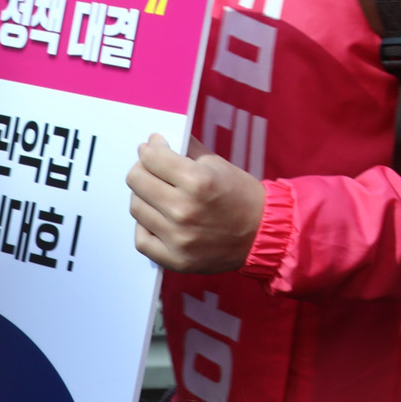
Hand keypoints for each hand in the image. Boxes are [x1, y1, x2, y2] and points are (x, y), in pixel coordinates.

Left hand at [127, 134, 265, 273]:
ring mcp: (178, 237)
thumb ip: (187, 150)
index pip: (152, 158)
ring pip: (136, 208)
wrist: (263, 233)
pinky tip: (155, 218)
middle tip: (149, 167)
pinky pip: (142, 239)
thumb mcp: (219, 165)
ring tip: (155, 192)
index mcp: (199, 181)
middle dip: (141, 168)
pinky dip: (144, 226)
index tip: (152, 146)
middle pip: (137, 181)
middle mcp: (184, 209)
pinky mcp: (176, 259)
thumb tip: (157, 142)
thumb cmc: (242, 196)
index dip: (150, 148)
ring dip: (142, 195)